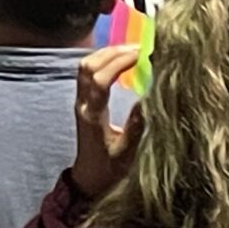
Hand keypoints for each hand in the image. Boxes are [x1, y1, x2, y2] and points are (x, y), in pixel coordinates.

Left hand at [68, 42, 141, 200]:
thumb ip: (136, 127)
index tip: (140, 55)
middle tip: (139, 48)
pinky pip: (87, 73)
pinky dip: (103, 61)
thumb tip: (148, 100)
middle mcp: (82, 104)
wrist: (88, 179)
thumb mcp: (126, 153)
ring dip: (106, 53)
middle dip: (112, 52)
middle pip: (87, 66)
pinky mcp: (83, 101)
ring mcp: (80, 101)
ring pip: (85, 67)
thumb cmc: (108, 170)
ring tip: (132, 50)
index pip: (99, 81)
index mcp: (92, 116)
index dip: (118, 64)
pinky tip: (121, 61)